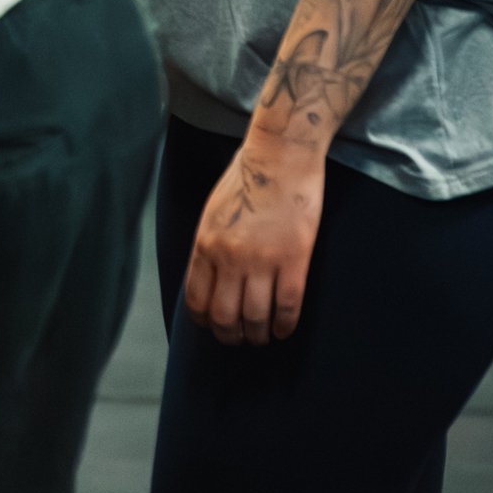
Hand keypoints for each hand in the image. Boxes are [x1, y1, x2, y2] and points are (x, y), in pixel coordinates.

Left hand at [185, 126, 324, 346]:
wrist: (281, 154)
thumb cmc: (248, 178)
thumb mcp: (214, 211)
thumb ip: (210, 246)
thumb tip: (210, 281)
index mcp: (206, 243)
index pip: (198, 300)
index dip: (205, 321)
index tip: (214, 326)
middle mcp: (230, 257)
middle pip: (225, 317)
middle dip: (231, 336)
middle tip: (240, 338)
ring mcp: (263, 260)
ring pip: (256, 318)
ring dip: (259, 335)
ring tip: (263, 336)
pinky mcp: (294, 259)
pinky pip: (288, 307)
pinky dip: (285, 326)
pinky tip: (284, 329)